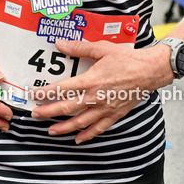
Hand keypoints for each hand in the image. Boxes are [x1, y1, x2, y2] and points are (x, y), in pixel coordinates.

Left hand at [31, 39, 172, 143]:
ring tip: (51, 131)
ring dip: (64, 128)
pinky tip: (78, 139)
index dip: (46, 93)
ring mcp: (105, 108)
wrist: (150, 71)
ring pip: (80, 122)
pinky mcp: (115, 114)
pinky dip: (87, 135)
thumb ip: (79, 48)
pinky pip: (99, 128)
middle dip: (49, 112)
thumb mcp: (102, 48)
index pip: (63, 89)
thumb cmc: (127, 59)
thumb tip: (60, 44)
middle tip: (35, 115)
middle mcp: (96, 97)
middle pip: (67, 108)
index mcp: (91, 80)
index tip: (34, 95)